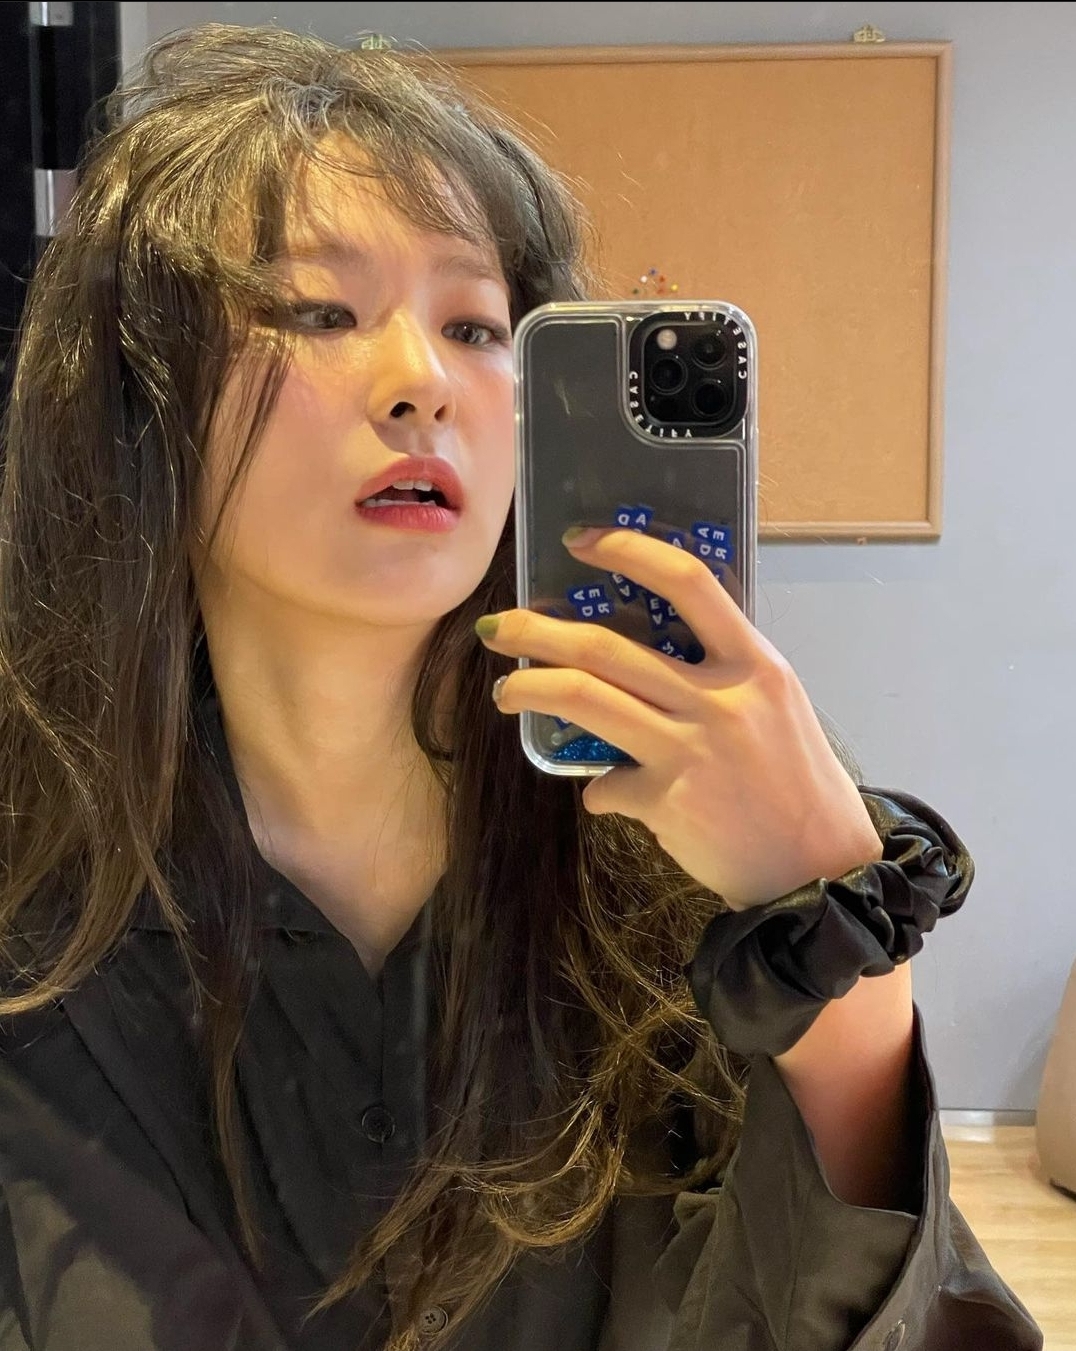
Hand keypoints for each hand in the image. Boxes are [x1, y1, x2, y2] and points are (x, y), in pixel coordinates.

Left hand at [475, 526, 881, 908]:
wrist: (819, 871)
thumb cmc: (797, 784)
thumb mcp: (777, 708)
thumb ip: (721, 676)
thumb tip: (647, 663)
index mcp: (754, 664)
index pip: (688, 582)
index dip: (628, 551)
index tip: (580, 542)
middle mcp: (721, 698)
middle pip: (607, 647)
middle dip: (538, 631)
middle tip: (498, 627)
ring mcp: (690, 749)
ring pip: (585, 700)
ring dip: (530, 690)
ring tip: (504, 692)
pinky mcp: (666, 801)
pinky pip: (606, 785)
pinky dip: (598, 791)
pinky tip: (605, 796)